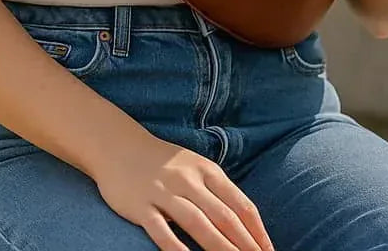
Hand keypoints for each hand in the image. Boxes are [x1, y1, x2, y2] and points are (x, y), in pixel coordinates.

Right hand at [93, 129, 274, 250]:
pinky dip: (177, 248)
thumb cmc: (165, 162)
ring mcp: (164, 193)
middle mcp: (189, 181)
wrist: (119, 146)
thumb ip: (217, 190)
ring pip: (198, 224)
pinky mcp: (141, 206)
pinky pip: (161, 232)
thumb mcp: (196, 167)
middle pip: (224, 217)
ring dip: (220, 248)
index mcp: (208, 171)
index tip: (268, 250)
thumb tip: (245, 221)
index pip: (240, 204)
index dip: (257, 230)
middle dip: (244, 244)